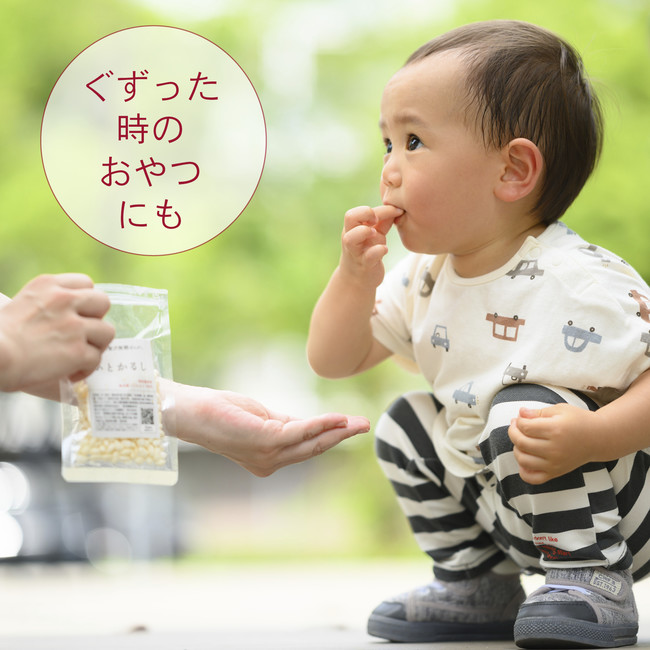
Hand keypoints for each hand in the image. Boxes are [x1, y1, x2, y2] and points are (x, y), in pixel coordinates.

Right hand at [0, 274, 114, 391]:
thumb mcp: (22, 305)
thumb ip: (48, 306)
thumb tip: (67, 319)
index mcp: (48, 285)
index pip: (85, 282)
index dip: (85, 301)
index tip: (78, 314)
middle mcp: (64, 300)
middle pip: (103, 302)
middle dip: (97, 319)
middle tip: (83, 334)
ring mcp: (74, 326)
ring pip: (107, 332)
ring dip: (95, 346)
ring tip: (79, 356)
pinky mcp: (78, 351)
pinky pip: (96, 358)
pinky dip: (86, 369)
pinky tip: (70, 373)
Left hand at [171, 383, 370, 475]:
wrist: (190, 411)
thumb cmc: (222, 411)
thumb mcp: (261, 418)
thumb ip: (286, 423)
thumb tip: (314, 423)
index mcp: (268, 458)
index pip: (306, 447)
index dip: (331, 436)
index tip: (353, 426)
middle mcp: (269, 463)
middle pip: (313, 449)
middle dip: (341, 437)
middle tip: (365, 425)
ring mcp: (266, 455)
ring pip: (310, 443)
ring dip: (337, 432)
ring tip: (358, 422)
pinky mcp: (263, 441)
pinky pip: (299, 432)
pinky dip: (320, 425)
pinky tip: (337, 418)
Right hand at [340, 204, 403, 287]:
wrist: (358, 279)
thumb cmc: (367, 251)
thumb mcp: (375, 234)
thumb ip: (383, 221)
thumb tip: (397, 207)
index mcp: (353, 227)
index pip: (358, 210)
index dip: (377, 208)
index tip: (395, 211)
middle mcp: (351, 237)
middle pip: (349, 217)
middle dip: (366, 213)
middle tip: (377, 221)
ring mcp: (356, 252)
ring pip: (351, 238)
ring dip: (365, 232)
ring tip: (376, 234)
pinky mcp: (365, 265)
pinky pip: (369, 256)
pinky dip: (378, 251)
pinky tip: (385, 249)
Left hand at [508, 403, 598, 483]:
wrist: (598, 438)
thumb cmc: (578, 421)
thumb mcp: (559, 409)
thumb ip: (538, 412)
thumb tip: (520, 413)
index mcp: (556, 430)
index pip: (525, 427)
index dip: (518, 421)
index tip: (520, 418)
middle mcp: (555, 449)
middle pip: (521, 442)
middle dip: (513, 432)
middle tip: (516, 426)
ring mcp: (555, 463)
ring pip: (523, 460)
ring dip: (516, 449)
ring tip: (522, 441)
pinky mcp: (556, 472)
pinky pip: (533, 478)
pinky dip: (524, 471)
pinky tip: (526, 459)